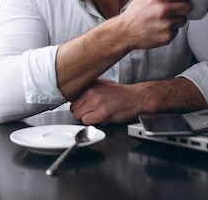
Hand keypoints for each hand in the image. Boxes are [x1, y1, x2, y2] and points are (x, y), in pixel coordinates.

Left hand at [69, 77, 206, 124]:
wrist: (136, 98)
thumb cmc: (120, 93)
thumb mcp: (101, 85)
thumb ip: (87, 89)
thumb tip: (73, 95)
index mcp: (90, 84)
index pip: (71, 96)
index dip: (77, 103)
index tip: (80, 105)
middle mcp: (91, 92)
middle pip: (73, 107)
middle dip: (81, 112)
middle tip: (91, 111)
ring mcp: (96, 102)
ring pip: (78, 115)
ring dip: (86, 118)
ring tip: (96, 114)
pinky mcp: (102, 113)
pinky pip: (86, 121)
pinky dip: (91, 122)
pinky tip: (100, 118)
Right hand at [119, 0, 190, 50]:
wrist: (125, 31)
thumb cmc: (136, 11)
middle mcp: (164, 9)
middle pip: (188, 6)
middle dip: (181, 7)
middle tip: (171, 8)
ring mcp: (166, 24)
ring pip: (184, 19)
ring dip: (177, 19)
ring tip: (164, 18)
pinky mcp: (167, 36)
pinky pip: (177, 30)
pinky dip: (170, 29)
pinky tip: (160, 27)